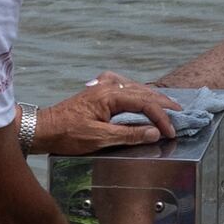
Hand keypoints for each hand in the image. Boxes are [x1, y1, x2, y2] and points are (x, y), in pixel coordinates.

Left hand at [27, 75, 194, 157]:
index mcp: (110, 95)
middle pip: (143, 92)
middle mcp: (108, 86)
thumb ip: (129, 134)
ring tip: (166, 104)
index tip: (171, 132)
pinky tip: (137, 91)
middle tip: (180, 113)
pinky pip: (122, 85)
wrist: (42, 129)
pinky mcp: (96, 92)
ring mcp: (101, 87)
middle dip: (163, 104)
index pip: (145, 103)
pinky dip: (135, 90)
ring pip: (135, 88)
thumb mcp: (100, 138)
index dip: (161, 118)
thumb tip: (154, 132)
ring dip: (152, 97)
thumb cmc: (67, 134)